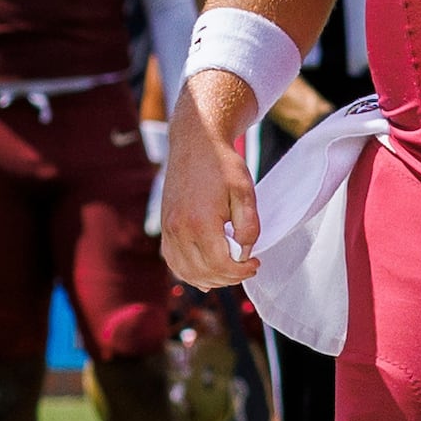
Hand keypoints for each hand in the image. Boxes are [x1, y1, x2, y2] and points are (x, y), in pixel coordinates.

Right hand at [161, 71, 263, 287]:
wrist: (196, 142)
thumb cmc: (222, 164)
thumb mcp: (245, 191)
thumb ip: (248, 226)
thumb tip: (243, 253)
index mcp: (200, 221)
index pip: (220, 265)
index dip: (241, 272)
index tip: (255, 264)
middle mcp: (179, 229)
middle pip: (204, 272)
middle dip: (229, 277)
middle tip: (246, 267)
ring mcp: (169, 229)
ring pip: (186, 272)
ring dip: (210, 279)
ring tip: (229, 271)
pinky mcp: (165, 227)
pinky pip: (174, 262)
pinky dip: (190, 272)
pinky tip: (206, 271)